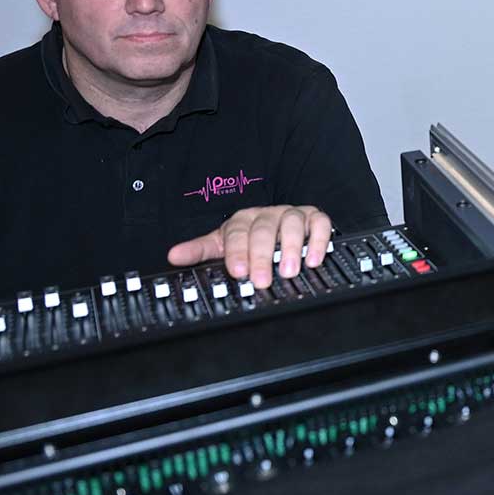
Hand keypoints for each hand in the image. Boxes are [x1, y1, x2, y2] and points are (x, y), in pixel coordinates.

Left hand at [166, 204, 332, 287]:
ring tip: (289, 271)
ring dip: (292, 248)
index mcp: (243, 220)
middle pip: (265, 230)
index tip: (238, 271)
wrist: (278, 227)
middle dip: (263, 256)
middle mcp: (268, 214)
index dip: (238, 252)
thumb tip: (173, 256)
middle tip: (262, 280)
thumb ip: (199, 251)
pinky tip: (314, 258)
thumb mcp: (222, 244)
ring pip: (293, 224)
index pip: (238, 233)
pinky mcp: (314, 218)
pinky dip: (318, 240)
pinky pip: (320, 223)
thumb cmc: (248, 239)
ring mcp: (292, 215)